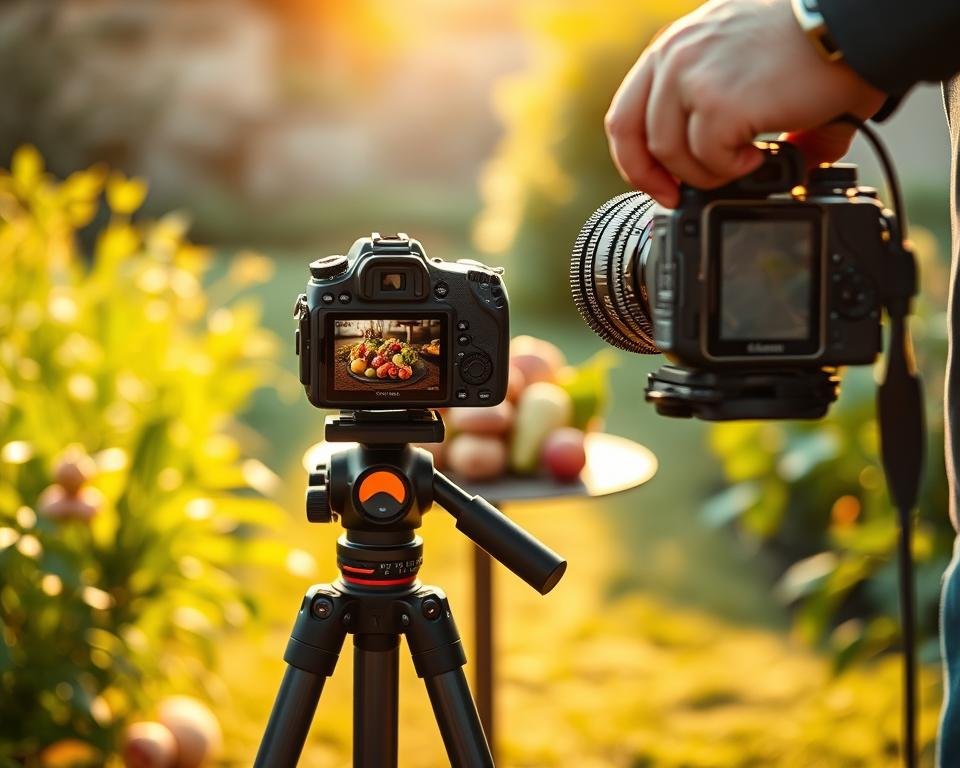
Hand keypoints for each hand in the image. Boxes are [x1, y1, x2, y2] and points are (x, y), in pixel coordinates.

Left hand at [604, 0, 886, 206]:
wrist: (854, 23)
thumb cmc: (811, 39)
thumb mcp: (745, 62)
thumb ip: (729, 109)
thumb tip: (758, 162)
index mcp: (674, 47)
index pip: (624, 113)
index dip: (633, 159)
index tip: (656, 182)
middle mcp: (674, 57)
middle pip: (633, 137)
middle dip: (654, 178)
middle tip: (681, 196)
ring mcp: (692, 78)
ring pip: (672, 154)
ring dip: (706, 172)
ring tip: (744, 163)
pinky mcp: (719, 102)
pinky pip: (708, 159)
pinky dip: (733, 169)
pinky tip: (759, 156)